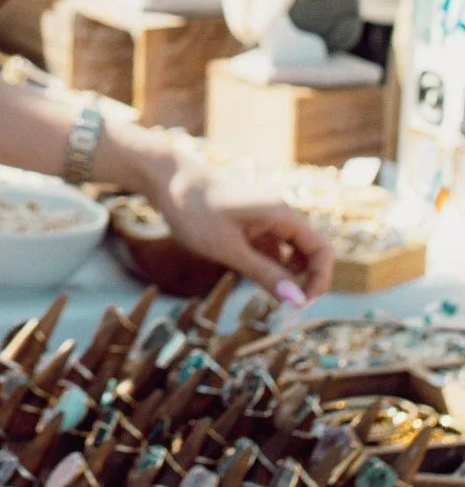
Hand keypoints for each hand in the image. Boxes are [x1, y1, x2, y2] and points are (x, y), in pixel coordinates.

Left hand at [144, 152, 332, 300]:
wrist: (165, 179)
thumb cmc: (194, 211)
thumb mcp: (228, 249)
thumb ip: (264, 273)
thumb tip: (297, 301)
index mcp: (282, 214)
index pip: (321, 250)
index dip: (319, 280)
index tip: (300, 305)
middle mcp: (279, 212)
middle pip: (309, 251)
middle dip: (303, 279)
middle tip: (283, 307)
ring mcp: (265, 215)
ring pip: (288, 250)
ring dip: (283, 273)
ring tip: (262, 292)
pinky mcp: (250, 220)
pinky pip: (270, 245)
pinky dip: (266, 262)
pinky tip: (248, 275)